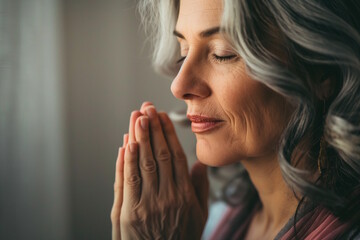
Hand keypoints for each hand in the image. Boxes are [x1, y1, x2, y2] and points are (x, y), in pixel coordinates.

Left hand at [111, 102, 208, 239]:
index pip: (176, 156)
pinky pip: (127, 181)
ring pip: (143, 164)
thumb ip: (200, 189)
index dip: (168, 134)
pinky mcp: (129, 213)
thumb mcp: (199, 216)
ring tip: (136, 117)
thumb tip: (200, 164)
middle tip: (147, 108)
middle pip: (159, 155)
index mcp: (185, 195)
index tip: (162, 116)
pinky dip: (126, 161)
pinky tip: (126, 143)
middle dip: (152, 129)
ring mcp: (147, 204)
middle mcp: (167, 197)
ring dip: (139, 138)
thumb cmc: (180, 238)